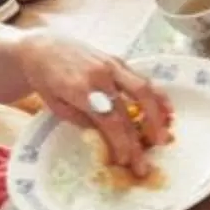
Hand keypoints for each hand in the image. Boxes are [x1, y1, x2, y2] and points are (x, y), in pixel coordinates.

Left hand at [16, 40, 174, 174]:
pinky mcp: (118, 60)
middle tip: (145, 161)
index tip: (125, 161)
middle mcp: (100, 75)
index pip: (109, 121)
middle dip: (139, 139)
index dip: (121, 143)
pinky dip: (157, 95)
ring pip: (143, 90)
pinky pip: (142, 78)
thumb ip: (82, 120)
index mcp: (80, 89)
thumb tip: (106, 137)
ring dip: (157, 116)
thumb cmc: (46, 80)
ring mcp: (111, 65)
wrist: (42, 48)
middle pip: (128, 110)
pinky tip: (168, 110)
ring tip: (163, 137)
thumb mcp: (56, 105)